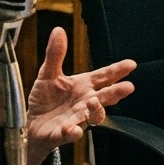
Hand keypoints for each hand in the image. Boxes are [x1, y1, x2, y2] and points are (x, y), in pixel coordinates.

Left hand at [24, 27, 135, 164]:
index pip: (104, 76)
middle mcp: (85, 102)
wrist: (32, 125)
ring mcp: (77, 118)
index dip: (117, 70)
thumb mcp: (48, 74)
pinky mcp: (63, 133)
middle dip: (116, 92)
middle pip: (105, 97)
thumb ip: (56, 54)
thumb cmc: (45, 100)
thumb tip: (58, 30)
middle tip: (127, 87)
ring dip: (96, 110)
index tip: (130, 64)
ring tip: (94, 103)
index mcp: (83, 86)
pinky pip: (71, 134)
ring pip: (93, 117)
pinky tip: (74, 129)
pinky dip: (73, 132)